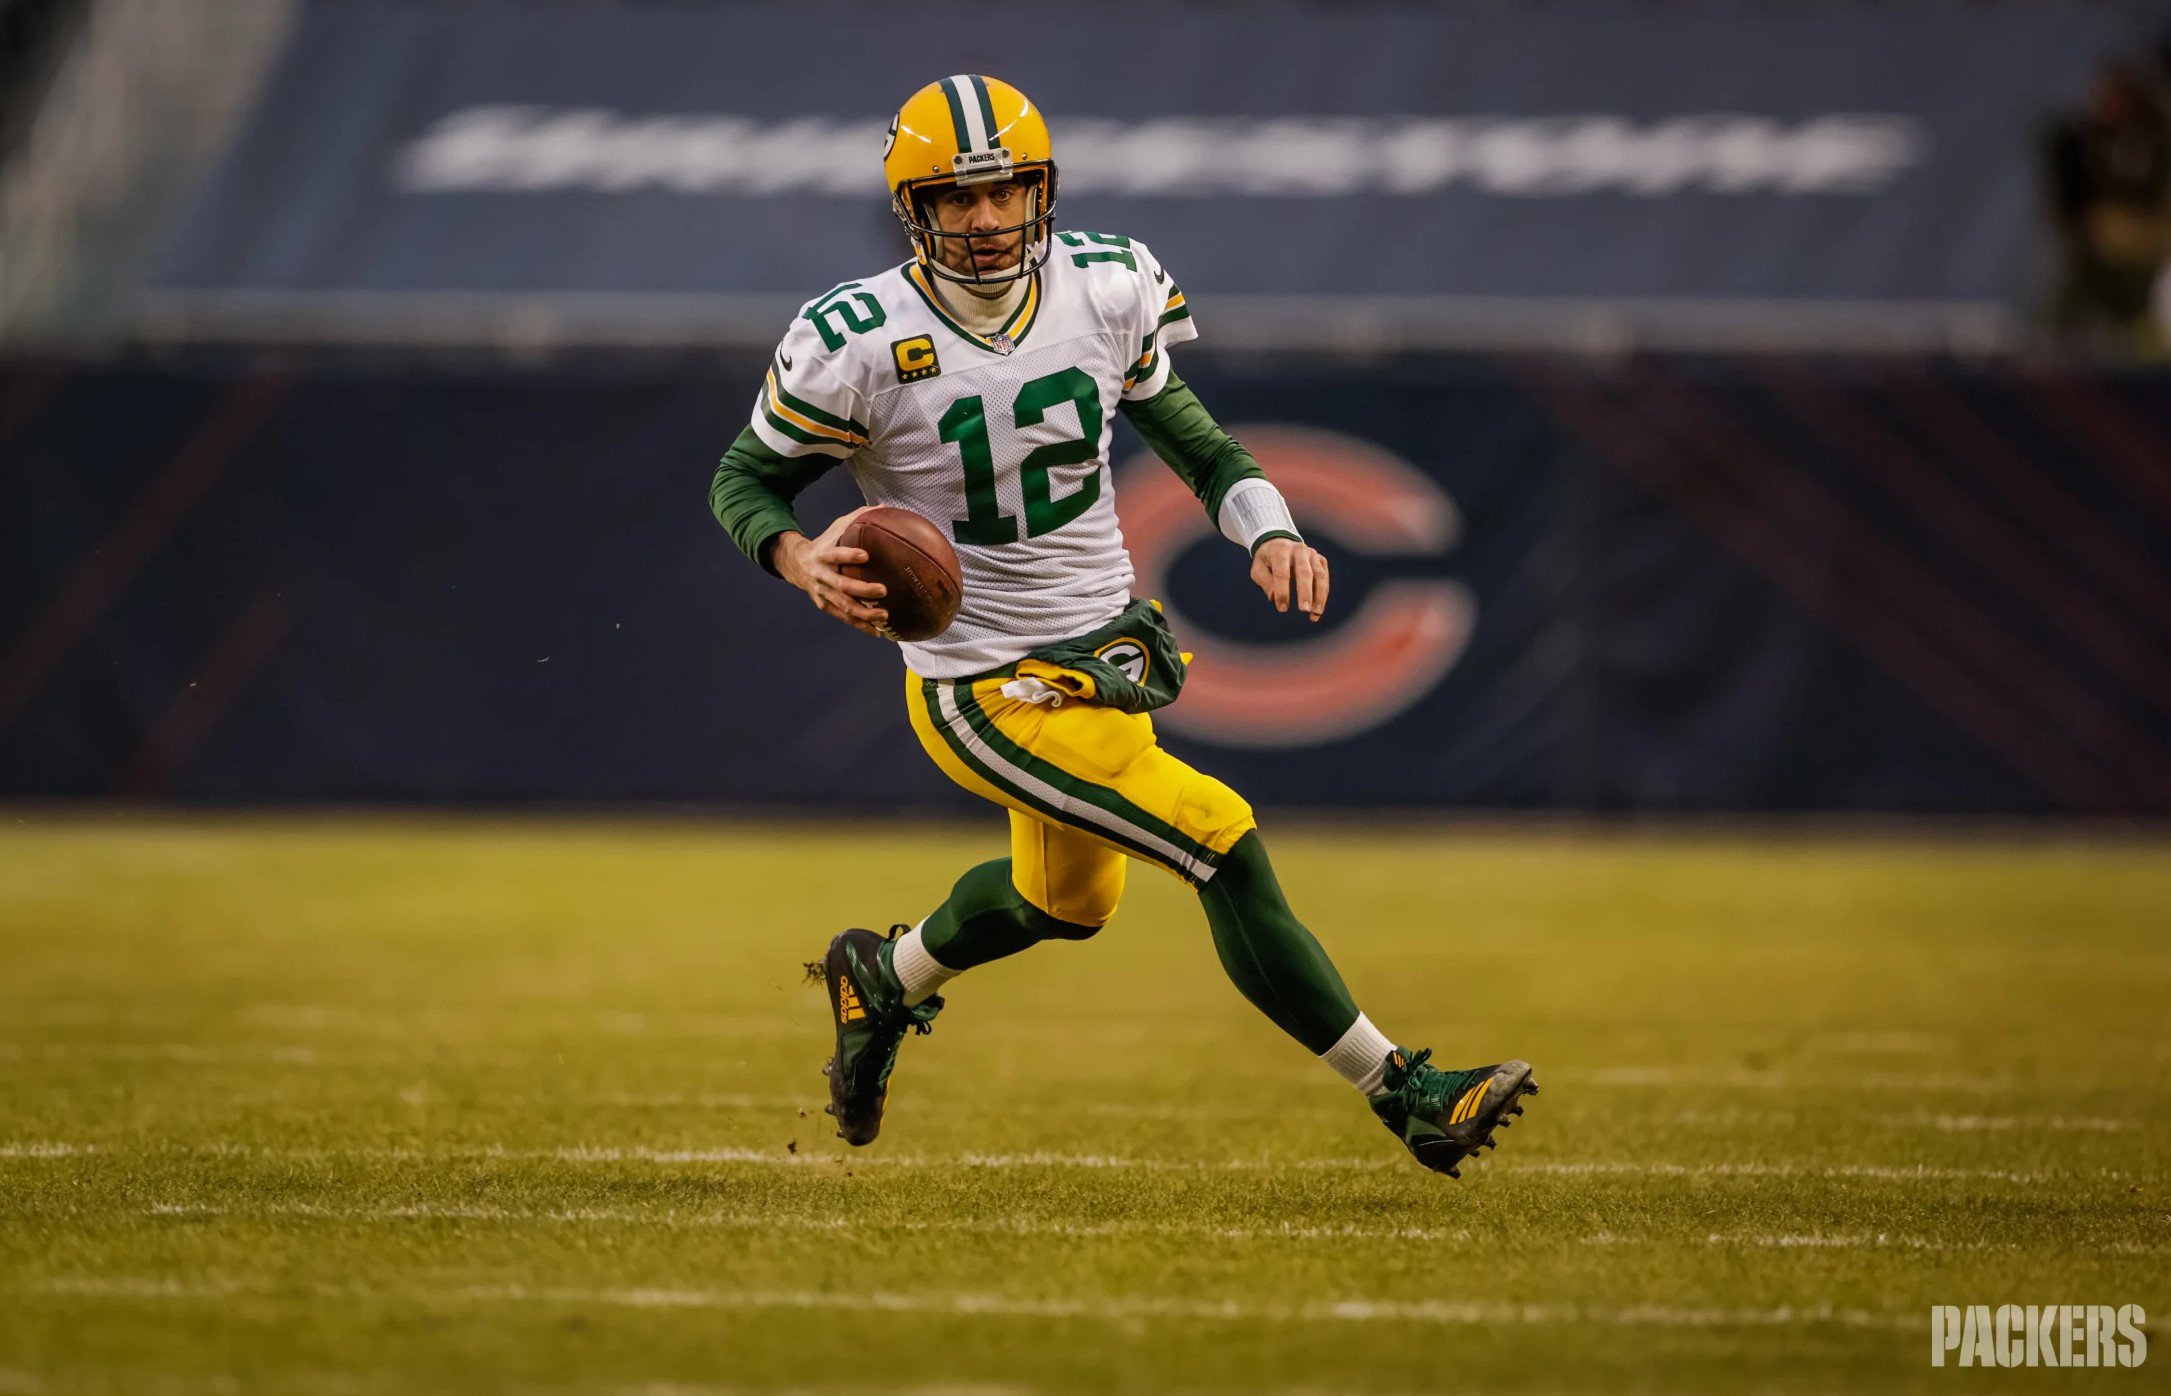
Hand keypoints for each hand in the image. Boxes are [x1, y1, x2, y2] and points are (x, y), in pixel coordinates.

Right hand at [772, 507, 889, 637]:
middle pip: (841, 586)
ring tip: (885, 616)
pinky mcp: (825, 605)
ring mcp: (822, 593)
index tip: (865, 556)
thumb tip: (885, 507)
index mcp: (823, 554)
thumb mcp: (836, 528)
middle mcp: (821, 576)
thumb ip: (857, 517)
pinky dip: (861, 625)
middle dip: (862, 590)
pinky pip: (844, 618)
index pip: (835, 554)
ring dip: (865, 613)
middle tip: (883, 591)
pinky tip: (879, 632)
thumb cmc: (825, 543)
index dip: (848, 556)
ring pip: (844, 606)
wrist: (796, 564)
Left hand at [1250, 537, 1329, 620]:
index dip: (1282, 591)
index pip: (1282, 572)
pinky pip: (1324, 578)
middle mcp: (1299, 549)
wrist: (1280, 543)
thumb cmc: (1267, 560)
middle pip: (1305, 572)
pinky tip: (1318, 610)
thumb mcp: (1258, 569)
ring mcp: (1312, 554)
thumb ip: (1265, 582)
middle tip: (1303, 610)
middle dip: (1305, 593)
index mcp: (1280, 550)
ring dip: (1319, 596)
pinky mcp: (1320, 559)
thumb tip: (1273, 598)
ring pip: (1319, 576)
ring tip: (1315, 615)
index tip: (1282, 609)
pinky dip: (1323, 594)